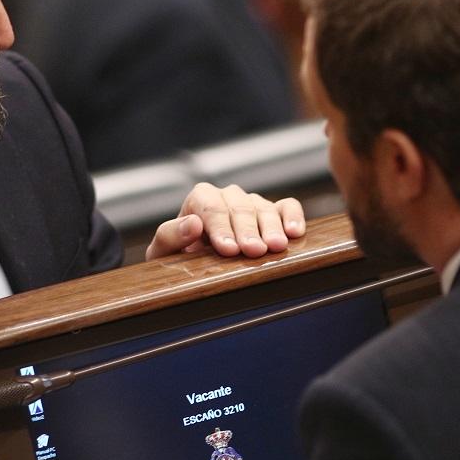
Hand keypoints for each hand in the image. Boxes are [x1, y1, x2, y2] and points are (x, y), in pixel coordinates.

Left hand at [146, 182, 305, 259]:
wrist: (194, 263)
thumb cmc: (178, 257)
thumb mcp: (163, 251)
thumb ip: (171, 235)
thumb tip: (193, 224)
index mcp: (201, 198)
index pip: (211, 208)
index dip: (220, 228)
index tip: (228, 249)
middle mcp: (228, 195)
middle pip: (240, 208)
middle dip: (247, 230)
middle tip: (253, 251)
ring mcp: (252, 202)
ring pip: (263, 208)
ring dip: (271, 228)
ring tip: (276, 246)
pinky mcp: (273, 212)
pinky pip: (287, 206)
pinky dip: (292, 216)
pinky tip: (295, 232)